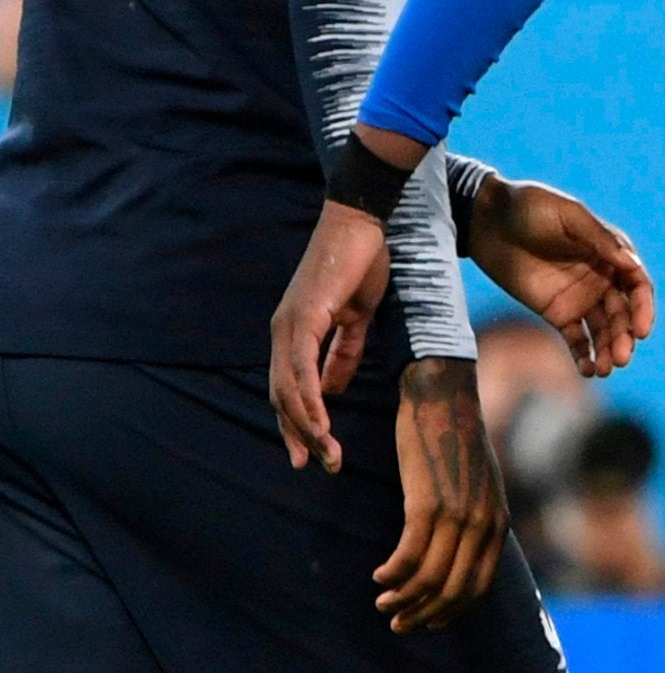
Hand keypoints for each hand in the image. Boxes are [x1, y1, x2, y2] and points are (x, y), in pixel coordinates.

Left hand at [270, 200, 391, 471]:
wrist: (361, 220)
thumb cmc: (360, 261)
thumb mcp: (356, 315)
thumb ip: (343, 351)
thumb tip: (334, 388)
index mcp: (293, 332)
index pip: (288, 388)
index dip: (296, 421)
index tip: (310, 452)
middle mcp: (283, 332)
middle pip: (282, 396)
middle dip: (299, 434)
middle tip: (317, 464)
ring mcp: (289, 325)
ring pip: (289, 389)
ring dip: (307, 425)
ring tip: (326, 452)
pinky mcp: (303, 317)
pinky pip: (301, 368)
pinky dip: (309, 398)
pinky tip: (321, 421)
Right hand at [377, 358, 507, 632]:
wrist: (444, 400)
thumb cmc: (456, 442)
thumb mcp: (480, 485)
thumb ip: (477, 520)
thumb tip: (460, 557)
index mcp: (498, 522)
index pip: (479, 587)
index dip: (451, 612)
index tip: (427, 622)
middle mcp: (483, 523)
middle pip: (453, 591)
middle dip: (423, 615)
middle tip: (397, 623)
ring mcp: (457, 514)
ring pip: (428, 579)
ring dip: (401, 600)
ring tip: (383, 602)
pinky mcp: (427, 503)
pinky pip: (407, 557)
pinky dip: (391, 575)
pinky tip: (379, 575)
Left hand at [469, 178, 654, 376]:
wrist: (488, 220)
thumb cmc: (532, 207)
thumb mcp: (569, 216)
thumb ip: (600, 240)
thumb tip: (633, 266)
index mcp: (610, 251)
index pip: (637, 284)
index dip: (643, 307)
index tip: (640, 330)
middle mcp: (601, 277)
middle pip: (622, 312)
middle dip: (625, 336)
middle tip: (622, 358)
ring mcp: (579, 297)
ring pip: (603, 330)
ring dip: (609, 350)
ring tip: (607, 370)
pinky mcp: (556, 312)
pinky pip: (576, 339)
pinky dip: (585, 355)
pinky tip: (589, 371)